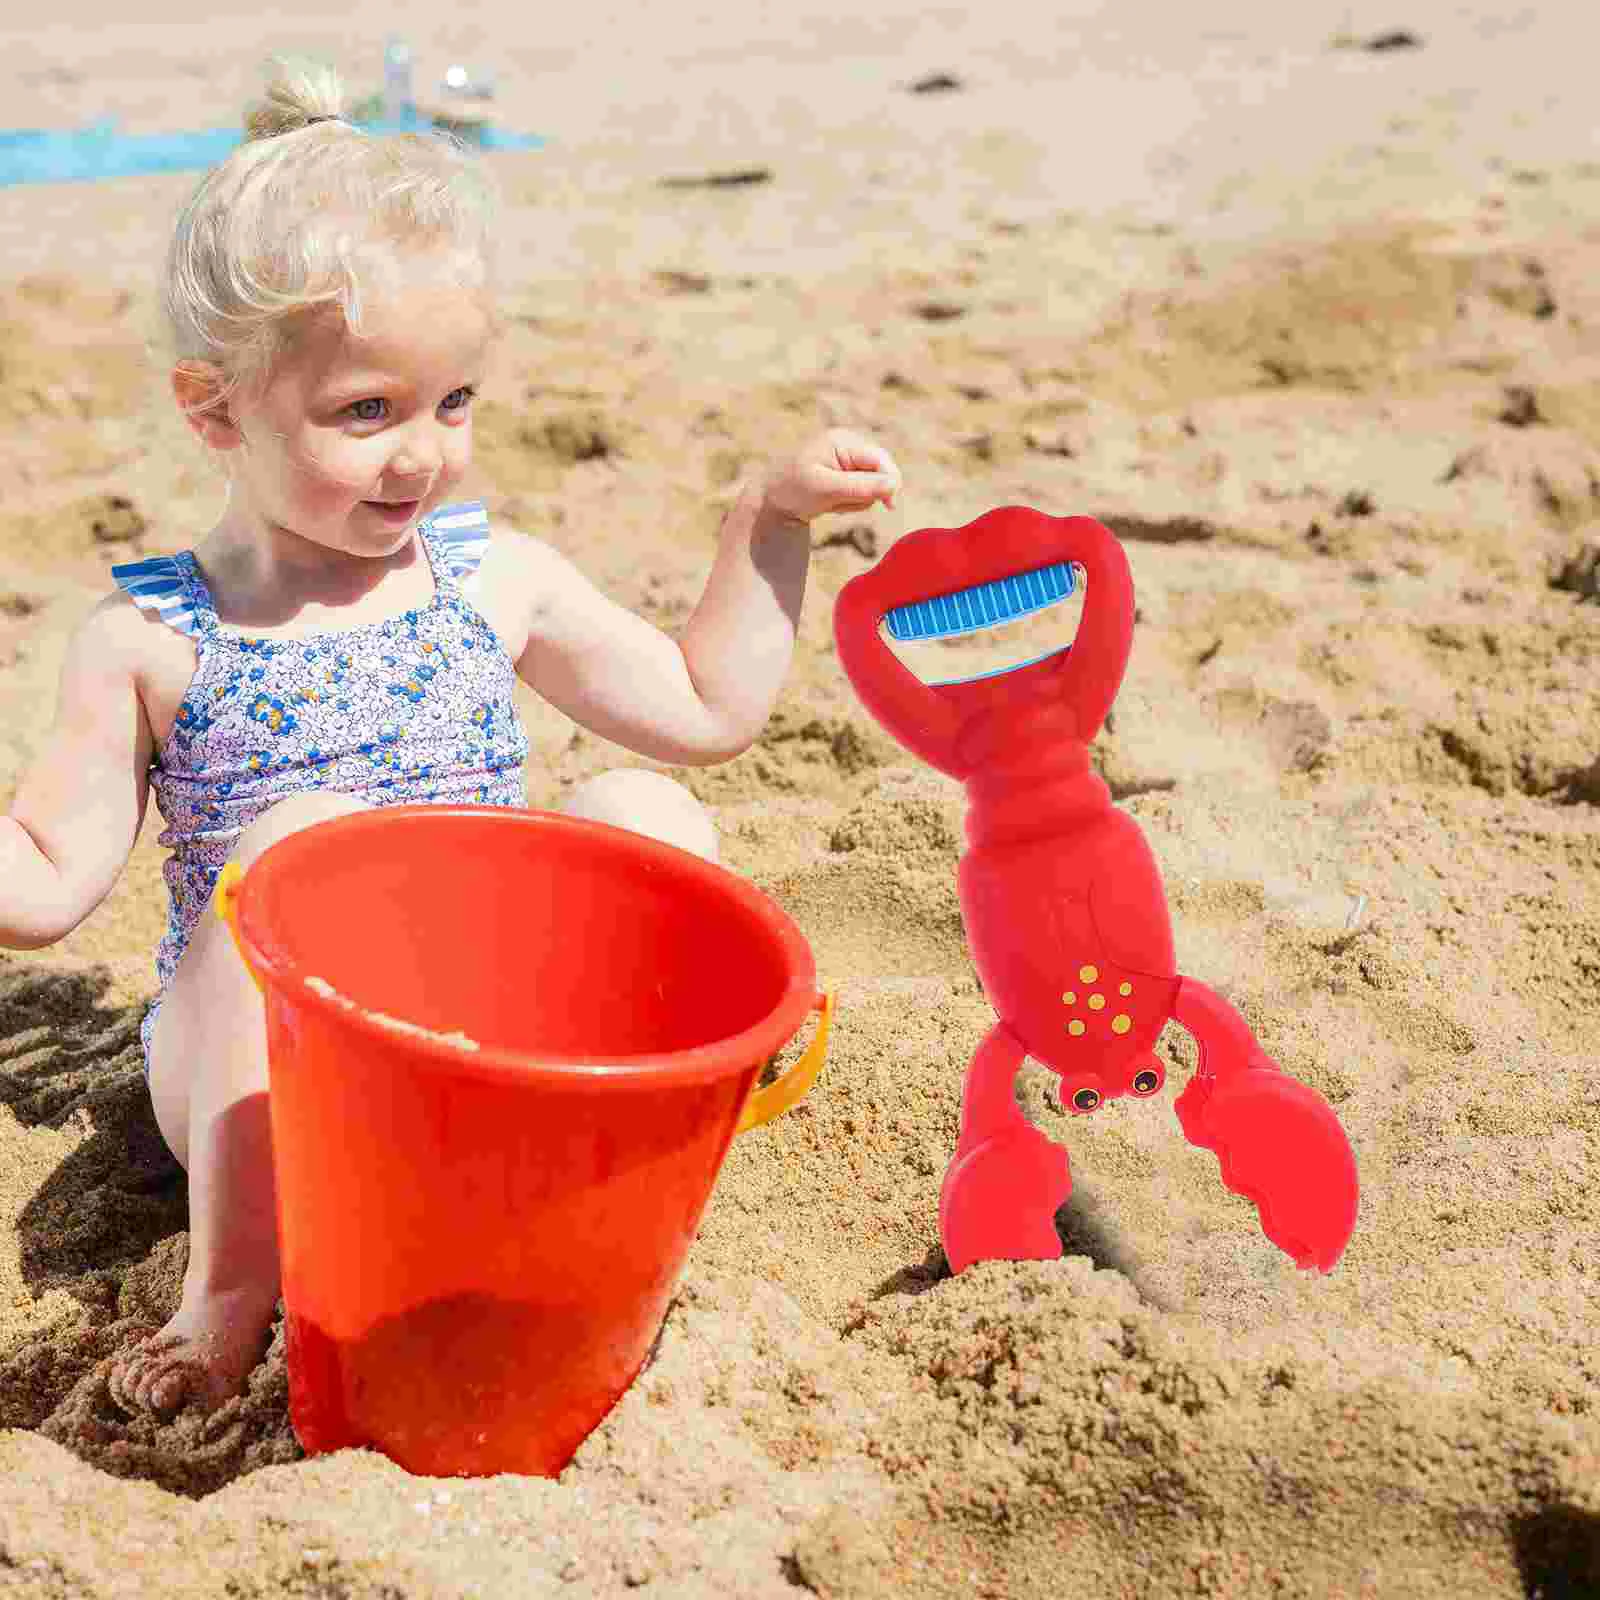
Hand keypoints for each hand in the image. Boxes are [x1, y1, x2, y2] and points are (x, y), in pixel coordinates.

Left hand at [761, 428, 902, 524]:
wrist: (772, 500)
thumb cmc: (793, 490)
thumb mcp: (826, 490)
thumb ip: (860, 487)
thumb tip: (894, 485)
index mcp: (842, 441)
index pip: (879, 459)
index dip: (889, 481)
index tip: (889, 505)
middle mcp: (848, 446)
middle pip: (880, 472)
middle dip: (866, 493)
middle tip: (838, 504)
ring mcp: (847, 460)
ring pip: (872, 486)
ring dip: (855, 501)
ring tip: (829, 503)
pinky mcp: (846, 474)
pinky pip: (862, 493)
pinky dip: (850, 503)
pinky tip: (830, 503)